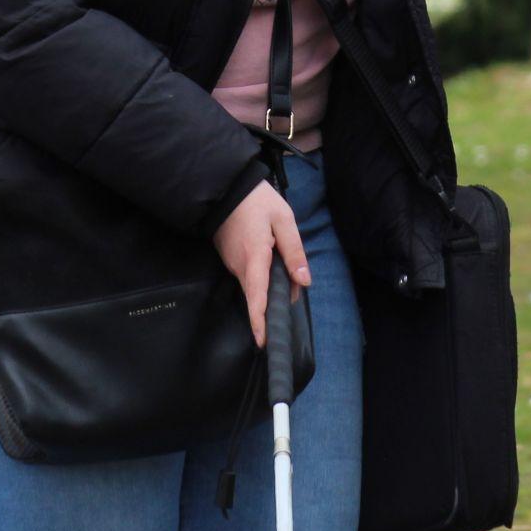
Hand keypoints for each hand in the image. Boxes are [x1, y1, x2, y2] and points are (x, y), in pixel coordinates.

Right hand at [213, 178, 311, 344]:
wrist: (225, 187)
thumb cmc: (257, 201)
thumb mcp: (283, 220)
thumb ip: (294, 251)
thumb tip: (304, 282)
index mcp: (255, 257)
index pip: (257, 296)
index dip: (260, 321)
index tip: (263, 342)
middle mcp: (240, 266)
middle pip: (256, 296)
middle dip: (272, 308)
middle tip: (289, 309)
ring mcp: (232, 263)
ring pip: (254, 287)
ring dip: (270, 291)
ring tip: (289, 283)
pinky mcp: (230, 259)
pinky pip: (249, 277)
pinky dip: (262, 280)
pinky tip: (274, 270)